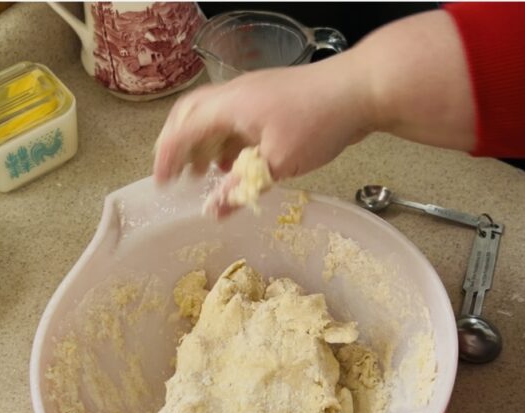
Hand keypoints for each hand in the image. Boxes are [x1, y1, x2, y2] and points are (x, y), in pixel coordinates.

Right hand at [153, 54, 372, 184]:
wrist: (363, 89)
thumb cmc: (321, 120)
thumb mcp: (278, 164)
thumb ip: (242, 188)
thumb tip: (213, 211)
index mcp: (229, 105)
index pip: (182, 130)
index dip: (167, 158)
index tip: (161, 183)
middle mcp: (235, 94)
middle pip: (190, 116)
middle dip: (178, 146)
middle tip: (175, 175)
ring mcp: (253, 93)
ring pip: (213, 116)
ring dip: (203, 144)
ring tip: (203, 173)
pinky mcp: (270, 98)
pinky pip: (235, 117)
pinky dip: (227, 140)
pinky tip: (238, 161)